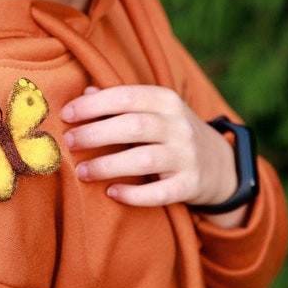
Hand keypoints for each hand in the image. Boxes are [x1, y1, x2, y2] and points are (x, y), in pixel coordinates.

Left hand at [61, 85, 238, 209]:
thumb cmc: (170, 131)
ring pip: (144, 159)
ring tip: (81, 171)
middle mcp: (178, 125)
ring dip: (108, 165)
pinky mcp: (191, 185)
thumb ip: (119, 100)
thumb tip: (85, 92)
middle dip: (95, 134)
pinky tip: (112, 193)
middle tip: (69, 142)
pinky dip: (134, 194)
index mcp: (165, 99)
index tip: (66, 114)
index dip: (93, 105)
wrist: (220, 163)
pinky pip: (160, 192)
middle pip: (133, 126)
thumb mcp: (152, 109)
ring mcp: (187, 156)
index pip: (125, 96)